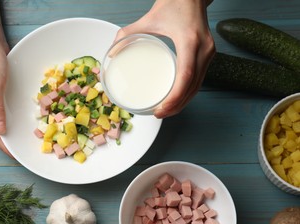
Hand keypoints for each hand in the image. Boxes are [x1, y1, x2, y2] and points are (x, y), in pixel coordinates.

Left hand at [114, 0, 214, 117]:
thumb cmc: (173, 3)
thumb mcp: (148, 19)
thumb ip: (126, 35)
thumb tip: (111, 54)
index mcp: (189, 41)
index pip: (185, 77)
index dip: (174, 99)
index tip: (160, 110)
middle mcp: (204, 49)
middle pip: (193, 87)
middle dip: (177, 106)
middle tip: (159, 115)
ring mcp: (209, 52)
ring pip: (198, 86)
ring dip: (183, 102)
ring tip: (166, 111)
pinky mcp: (209, 54)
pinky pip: (200, 79)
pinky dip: (188, 92)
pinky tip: (177, 99)